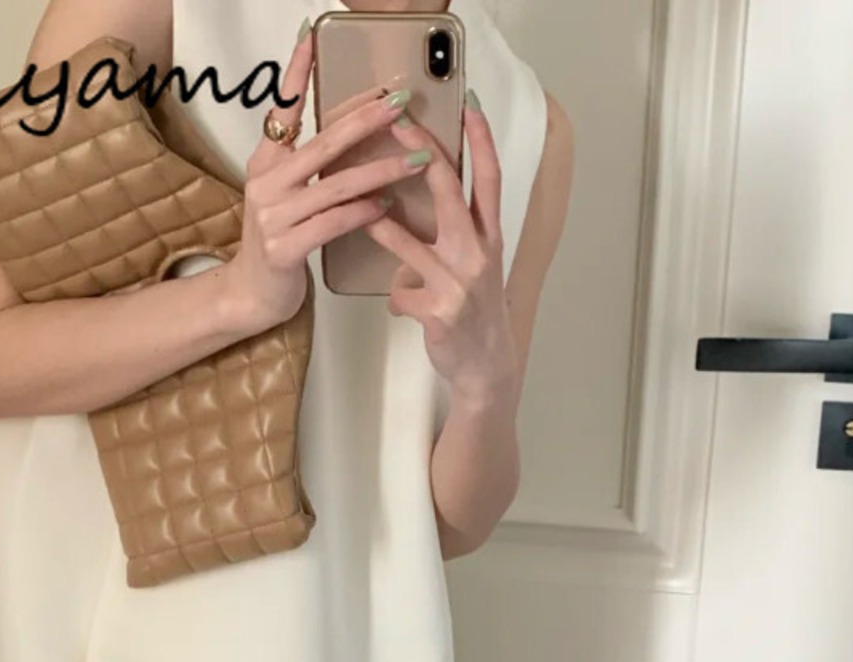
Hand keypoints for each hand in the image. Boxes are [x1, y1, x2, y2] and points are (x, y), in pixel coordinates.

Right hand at [223, 33, 438, 331]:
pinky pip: (333, 223)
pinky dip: (363, 212)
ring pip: (336, 185)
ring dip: (381, 171)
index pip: (283, 108)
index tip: (314, 37)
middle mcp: (266, 182)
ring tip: (417, 160)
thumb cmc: (279, 242)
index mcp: (266, 162)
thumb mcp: (285, 195)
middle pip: (323, 142)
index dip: (298, 73)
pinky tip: (387, 206)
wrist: (251, 294)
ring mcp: (273, 216)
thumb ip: (307, 166)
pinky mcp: (285, 248)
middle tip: (400, 103)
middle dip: (366, 120)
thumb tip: (349, 132)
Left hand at [363, 99, 519, 404]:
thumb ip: (456, 235)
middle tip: (396, 120)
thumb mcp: (476, 267)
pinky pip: (401, 294)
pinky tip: (401, 308)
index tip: (468, 103)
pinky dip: (397, 298)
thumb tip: (419, 207)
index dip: (481, 140)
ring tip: (362, 211)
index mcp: (490, 238)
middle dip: (422, 151)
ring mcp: (459, 283)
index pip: (488, 178)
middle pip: (449, 192)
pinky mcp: (439, 312)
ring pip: (410, 244)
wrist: (487, 367)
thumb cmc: (475, 312)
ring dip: (382, 226)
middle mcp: (479, 254)